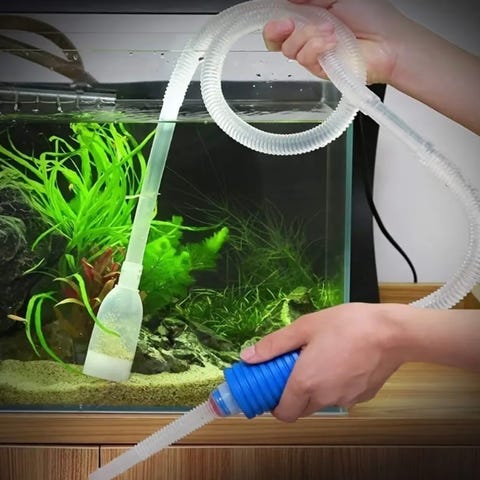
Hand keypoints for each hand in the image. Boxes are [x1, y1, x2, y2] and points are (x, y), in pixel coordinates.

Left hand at [240, 303, 406, 421]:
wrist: (392, 332)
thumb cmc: (347, 325)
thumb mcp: (305, 327)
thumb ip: (274, 344)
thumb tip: (248, 356)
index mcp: (305, 383)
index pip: (283, 413)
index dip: (275, 404)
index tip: (273, 388)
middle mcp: (325, 397)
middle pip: (302, 408)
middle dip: (294, 393)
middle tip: (296, 367)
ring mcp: (346, 400)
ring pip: (323, 401)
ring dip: (317, 387)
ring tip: (322, 357)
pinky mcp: (364, 397)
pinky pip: (342, 395)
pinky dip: (337, 384)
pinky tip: (343, 360)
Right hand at [263, 0, 407, 83]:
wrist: (389, 43)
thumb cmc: (372, 18)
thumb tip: (288, 0)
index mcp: (311, 19)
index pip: (282, 21)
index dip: (276, 18)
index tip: (281, 11)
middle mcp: (309, 38)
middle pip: (276, 41)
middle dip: (275, 31)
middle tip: (286, 24)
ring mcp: (313, 55)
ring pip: (289, 49)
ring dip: (307, 36)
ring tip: (330, 30)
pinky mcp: (319, 70)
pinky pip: (304, 59)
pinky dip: (316, 47)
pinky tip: (332, 42)